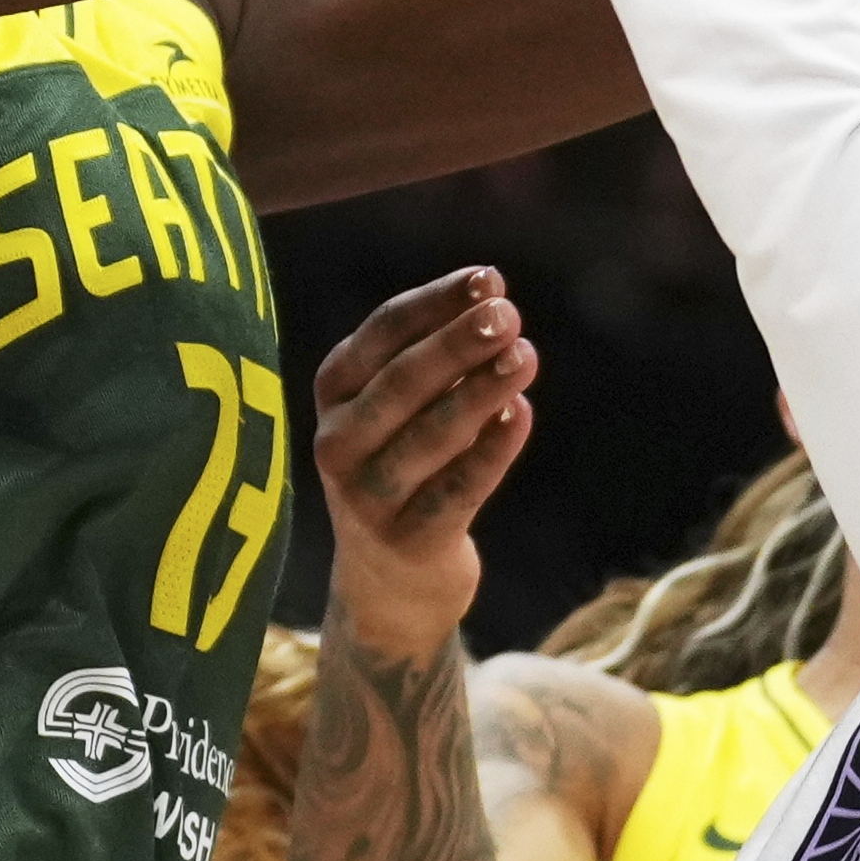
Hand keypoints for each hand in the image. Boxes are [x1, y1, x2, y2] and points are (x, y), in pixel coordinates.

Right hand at [311, 266, 536, 655]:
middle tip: (509, 313)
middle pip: (402, 383)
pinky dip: (492, 448)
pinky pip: (457, 488)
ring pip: (430, 435)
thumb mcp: (403, 406)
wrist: (391, 581)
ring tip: (525, 356)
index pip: (382, 334)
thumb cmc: (408, 462)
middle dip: (457, 343)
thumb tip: (492, 297)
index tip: (490, 278)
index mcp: (334, 392)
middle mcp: (337, 443)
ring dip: (480, 391)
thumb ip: (440, 355)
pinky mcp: (407, 541)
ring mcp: (367, 497)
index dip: (437, 303)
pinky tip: (521, 413)